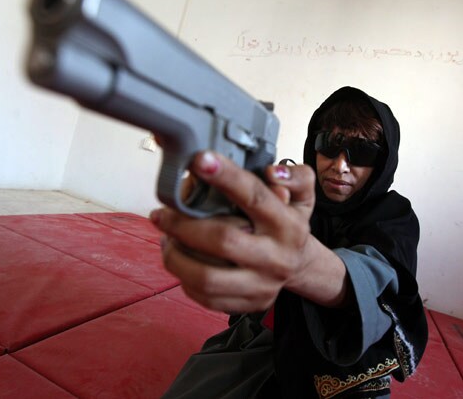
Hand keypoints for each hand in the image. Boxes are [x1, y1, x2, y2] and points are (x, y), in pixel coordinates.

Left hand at [150, 151, 332, 312]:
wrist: (299, 265)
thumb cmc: (288, 221)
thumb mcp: (301, 194)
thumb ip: (294, 177)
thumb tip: (271, 173)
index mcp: (288, 224)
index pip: (254, 197)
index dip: (226, 177)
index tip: (198, 160)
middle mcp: (276, 257)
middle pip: (223, 241)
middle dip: (182, 226)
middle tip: (161, 214)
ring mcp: (262, 285)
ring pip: (207, 278)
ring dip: (175, 257)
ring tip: (165, 239)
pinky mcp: (248, 304)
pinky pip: (205, 297)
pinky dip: (183, 278)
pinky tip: (179, 260)